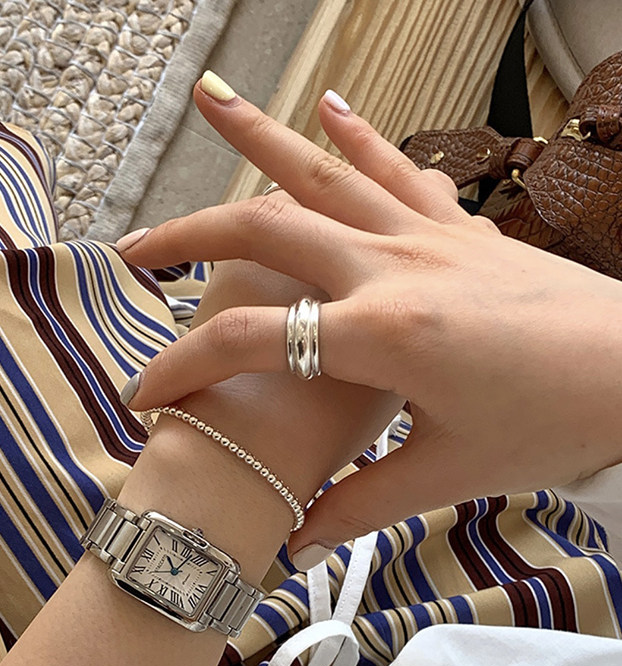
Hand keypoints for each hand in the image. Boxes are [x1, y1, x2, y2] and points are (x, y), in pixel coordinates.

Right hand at [117, 80, 621, 562]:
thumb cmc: (556, 421)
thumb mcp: (449, 473)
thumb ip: (361, 504)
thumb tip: (296, 540)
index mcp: (381, 334)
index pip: (249, 340)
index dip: (181, 369)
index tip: (144, 396)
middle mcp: (392, 267)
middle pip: (264, 232)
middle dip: (187, 237)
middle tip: (134, 250)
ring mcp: (427, 237)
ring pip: (324, 174)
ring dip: (260, 138)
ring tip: (210, 99)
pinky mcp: (459, 230)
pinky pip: (397, 170)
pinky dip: (360, 138)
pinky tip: (329, 106)